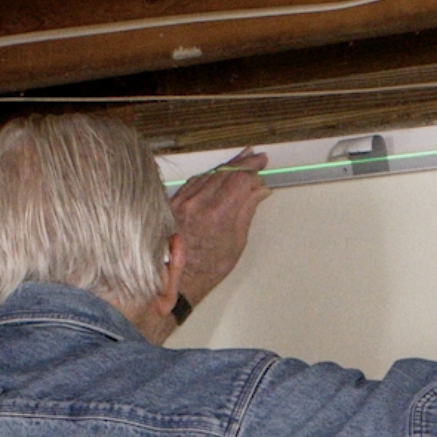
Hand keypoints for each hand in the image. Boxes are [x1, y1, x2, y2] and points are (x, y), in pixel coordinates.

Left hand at [167, 148, 269, 302]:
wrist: (178, 279)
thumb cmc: (207, 267)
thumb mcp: (237, 241)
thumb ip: (247, 210)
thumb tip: (260, 191)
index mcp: (218, 214)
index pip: (240, 179)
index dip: (253, 171)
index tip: (262, 170)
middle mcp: (198, 203)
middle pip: (225, 172)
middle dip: (243, 162)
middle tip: (257, 157)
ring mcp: (183, 201)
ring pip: (209, 173)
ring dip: (227, 165)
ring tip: (242, 158)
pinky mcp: (174, 202)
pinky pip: (195, 180)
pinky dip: (210, 174)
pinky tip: (218, 171)